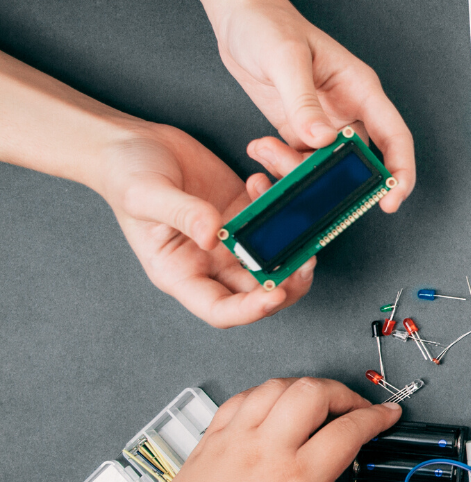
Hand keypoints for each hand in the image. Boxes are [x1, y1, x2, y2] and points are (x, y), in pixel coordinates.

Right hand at [96, 121, 315, 327]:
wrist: (131, 142)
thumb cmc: (125, 174)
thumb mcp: (144, 194)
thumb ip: (180, 213)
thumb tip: (212, 235)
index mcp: (180, 272)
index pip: (221, 310)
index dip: (250, 310)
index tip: (274, 293)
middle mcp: (209, 263)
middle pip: (258, 292)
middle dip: (288, 283)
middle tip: (305, 260)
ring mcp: (230, 240)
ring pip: (274, 261)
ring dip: (293, 249)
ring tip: (303, 226)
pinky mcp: (244, 213)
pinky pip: (275, 222)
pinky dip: (282, 208)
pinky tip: (266, 180)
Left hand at [126, 378, 404, 481]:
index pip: (348, 430)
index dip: (377, 417)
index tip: (387, 416)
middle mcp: (264, 452)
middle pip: (314, 391)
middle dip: (346, 393)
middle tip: (357, 409)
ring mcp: (234, 441)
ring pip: (278, 385)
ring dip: (307, 387)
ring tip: (320, 404)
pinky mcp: (210, 440)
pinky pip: (244, 397)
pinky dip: (268, 394)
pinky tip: (276, 408)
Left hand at [203, 0, 414, 211]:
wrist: (241, 19)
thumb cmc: (270, 26)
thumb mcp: (286, 58)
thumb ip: (303, 101)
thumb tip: (321, 140)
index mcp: (361, 90)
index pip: (394, 137)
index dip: (400, 171)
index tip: (391, 200)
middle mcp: (347, 111)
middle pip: (361, 162)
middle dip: (338, 181)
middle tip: (313, 190)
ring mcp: (323, 124)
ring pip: (326, 168)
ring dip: (296, 172)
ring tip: (266, 150)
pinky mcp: (298, 131)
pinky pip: (299, 163)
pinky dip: (280, 166)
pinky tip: (261, 149)